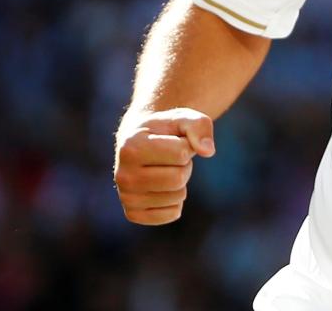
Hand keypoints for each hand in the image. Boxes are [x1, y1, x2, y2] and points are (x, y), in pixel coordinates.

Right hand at [113, 108, 215, 225]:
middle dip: (184, 166)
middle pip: (179, 178)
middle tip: (172, 159)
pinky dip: (175, 201)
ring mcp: (126, 197)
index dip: (187, 146)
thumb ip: (199, 126)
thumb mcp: (183, 117)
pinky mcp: (133, 214)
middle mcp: (123, 175)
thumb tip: (208, 151)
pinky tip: (161, 187)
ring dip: (180, 183)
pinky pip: (172, 213)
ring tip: (164, 170)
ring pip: (177, 197)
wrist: (138, 142)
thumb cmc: (164, 129)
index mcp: (131, 147)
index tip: (174, 140)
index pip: (181, 153)